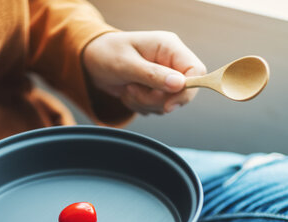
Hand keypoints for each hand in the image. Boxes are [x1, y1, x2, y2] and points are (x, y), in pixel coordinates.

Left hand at [83, 31, 205, 114]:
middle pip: (183, 92)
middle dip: (157, 100)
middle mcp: (171, 61)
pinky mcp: (157, 89)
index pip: (195, 71)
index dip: (186, 91)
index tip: (167, 105)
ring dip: (146, 104)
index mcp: (169, 47)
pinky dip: (142, 106)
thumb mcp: (126, 65)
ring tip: (128, 89)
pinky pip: (158, 108)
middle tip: (133, 92)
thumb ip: (153, 75)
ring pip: (169, 103)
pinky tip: (129, 94)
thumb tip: (179, 84)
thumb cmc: (106, 54)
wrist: (91, 62)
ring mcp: (165, 76)